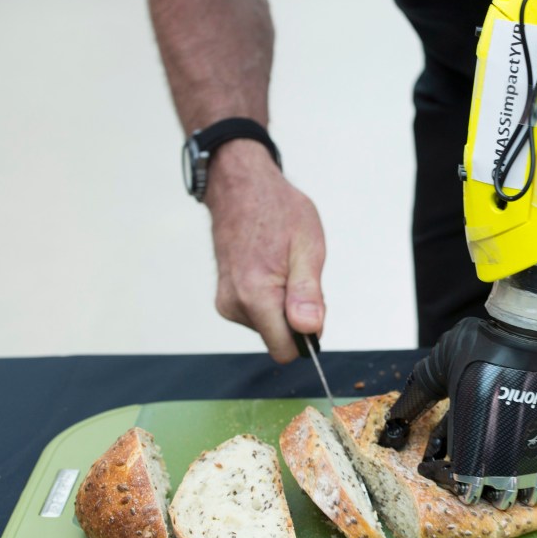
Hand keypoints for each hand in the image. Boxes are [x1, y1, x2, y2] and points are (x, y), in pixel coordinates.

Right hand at [204, 140, 325, 362]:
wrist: (241, 187)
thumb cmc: (277, 210)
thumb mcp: (308, 247)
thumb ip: (308, 293)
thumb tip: (309, 329)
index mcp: (256, 295)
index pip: (286, 350)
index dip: (306, 333)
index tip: (312, 304)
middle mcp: (235, 304)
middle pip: (278, 337)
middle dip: (295, 316)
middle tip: (296, 275)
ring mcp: (226, 302)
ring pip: (269, 326)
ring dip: (283, 304)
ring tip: (281, 265)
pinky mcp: (224, 299)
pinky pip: (257, 314)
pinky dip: (270, 299)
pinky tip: (269, 268)